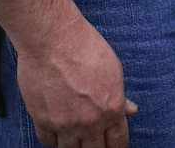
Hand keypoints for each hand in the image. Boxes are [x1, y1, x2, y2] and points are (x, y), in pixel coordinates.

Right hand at [14, 15, 138, 147]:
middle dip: (95, 147)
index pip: (118, 144)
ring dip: (73, 145)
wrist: (53, 38)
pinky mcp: (44, 120)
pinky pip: (48, 142)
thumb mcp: (113, 69)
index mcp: (112, 110)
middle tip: (91, 141)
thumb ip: (120, 96)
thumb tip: (130, 110)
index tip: (110, 146)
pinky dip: (52, 138)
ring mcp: (66, 124)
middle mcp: (91, 122)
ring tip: (73, 136)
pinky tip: (55, 130)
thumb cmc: (83, 46)